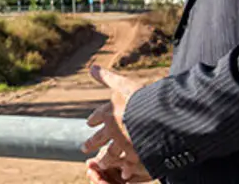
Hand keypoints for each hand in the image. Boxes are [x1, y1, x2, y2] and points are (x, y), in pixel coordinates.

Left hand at [83, 66, 152, 182]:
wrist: (155, 118)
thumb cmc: (140, 98)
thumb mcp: (123, 84)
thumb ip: (107, 77)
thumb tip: (91, 67)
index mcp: (110, 112)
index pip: (99, 116)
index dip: (94, 119)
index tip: (89, 123)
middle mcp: (113, 130)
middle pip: (100, 138)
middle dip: (93, 142)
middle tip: (83, 148)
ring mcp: (124, 144)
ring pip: (111, 154)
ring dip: (105, 159)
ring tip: (101, 163)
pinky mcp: (135, 155)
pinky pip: (128, 164)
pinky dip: (126, 169)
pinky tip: (124, 174)